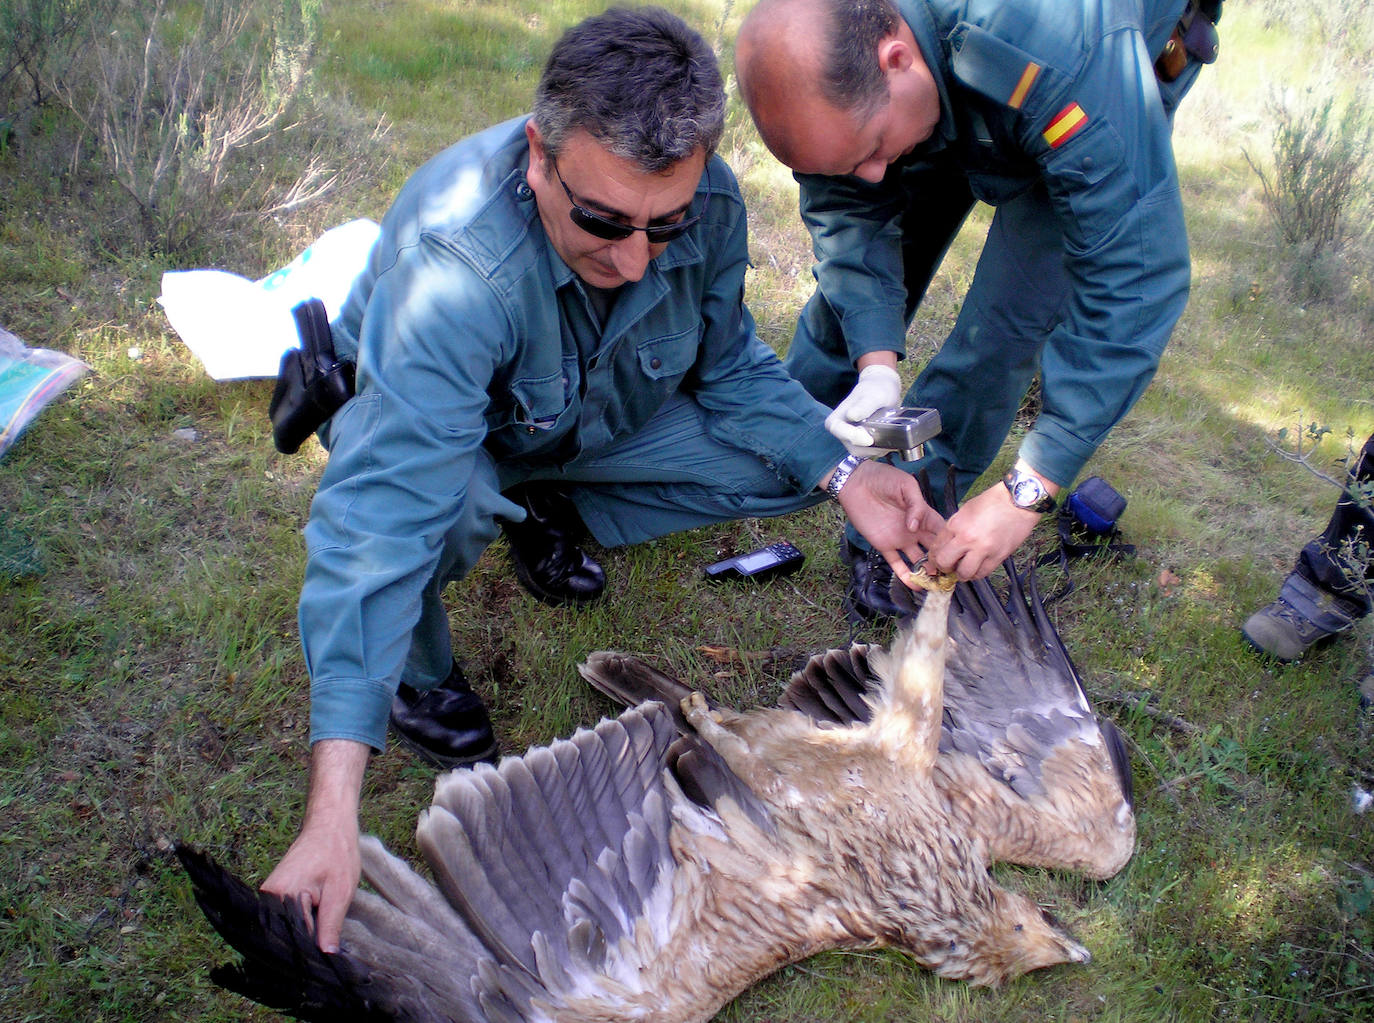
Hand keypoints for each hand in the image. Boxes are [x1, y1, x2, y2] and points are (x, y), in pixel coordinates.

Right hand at [261, 738, 368, 951]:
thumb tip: (325, 957)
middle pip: (282, 938)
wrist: (329, 822)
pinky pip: (283, 921)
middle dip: (302, 952)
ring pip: (282, 931)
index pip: (292, 939)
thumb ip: (329, 926)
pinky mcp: (275, 895)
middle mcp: (267, 898)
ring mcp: (268, 896)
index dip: (309, 957)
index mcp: (280, 897)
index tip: (324, 968)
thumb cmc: (337, 851)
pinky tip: (310, 939)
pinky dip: (296, 931)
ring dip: (299, 942)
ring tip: (317, 954)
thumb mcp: (340, 891)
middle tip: (324, 965)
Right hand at [825, 364, 902, 455]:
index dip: (853, 438)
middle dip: (871, 445)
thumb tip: (852, 416)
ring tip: (891, 433)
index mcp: (836, 420)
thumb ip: (864, 405)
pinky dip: (883, 447)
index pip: (839, 433)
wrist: (884, 389)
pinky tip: (890, 437)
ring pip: (863, 452)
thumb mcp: (873, 395)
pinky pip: (871, 452)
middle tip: (887, 434)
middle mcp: (841, 432)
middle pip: (853, 447)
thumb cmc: (876, 389)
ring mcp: (851, 439)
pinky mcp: (862, 444)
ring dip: (879, 447)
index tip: (870, 438)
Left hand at [835, 459, 944, 585]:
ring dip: (926, 572)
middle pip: (933, 549)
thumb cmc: (883, 478)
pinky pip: (896, 563)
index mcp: (923, 515)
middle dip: (942, 561)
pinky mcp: (884, 545)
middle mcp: (915, 530)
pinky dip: (905, 575)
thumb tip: (915, 528)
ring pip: (917, 560)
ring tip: (936, 584)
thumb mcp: (906, 485)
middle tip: (950, 574)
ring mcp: (900, 539)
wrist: (856, 482)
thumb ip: (916, 506)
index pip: (941, 531)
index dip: (949, 541)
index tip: (958, 553)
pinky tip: (914, 585)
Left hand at [926, 479, 1045, 579]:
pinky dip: (977, 573)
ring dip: (962, 573)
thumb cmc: (993, 502)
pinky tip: (977, 568)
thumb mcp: (966, 510)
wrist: (1018, 501)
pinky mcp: (998, 557)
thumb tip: (947, 543)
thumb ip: (955, 527)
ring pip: (964, 573)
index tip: (937, 559)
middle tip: (948, 566)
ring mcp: (983, 549)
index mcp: (956, 524)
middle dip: (944, 567)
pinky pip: (982, 573)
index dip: (934, 556)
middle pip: (945, 563)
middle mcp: (967, 539)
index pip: (936, 547)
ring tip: (964, 569)